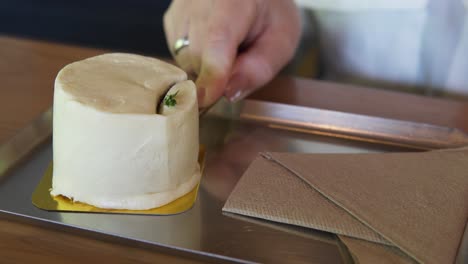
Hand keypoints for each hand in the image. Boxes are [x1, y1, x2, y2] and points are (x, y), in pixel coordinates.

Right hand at [164, 0, 300, 107]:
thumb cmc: (272, 18)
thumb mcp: (281, 43)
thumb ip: (259, 69)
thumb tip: (227, 92)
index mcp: (233, 0)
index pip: (217, 39)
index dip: (212, 73)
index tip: (209, 99)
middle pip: (198, 54)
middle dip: (216, 75)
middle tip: (242, 64)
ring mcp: (181, 8)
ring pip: (184, 59)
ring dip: (206, 69)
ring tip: (229, 52)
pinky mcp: (171, 19)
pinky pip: (178, 55)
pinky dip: (196, 61)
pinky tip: (213, 48)